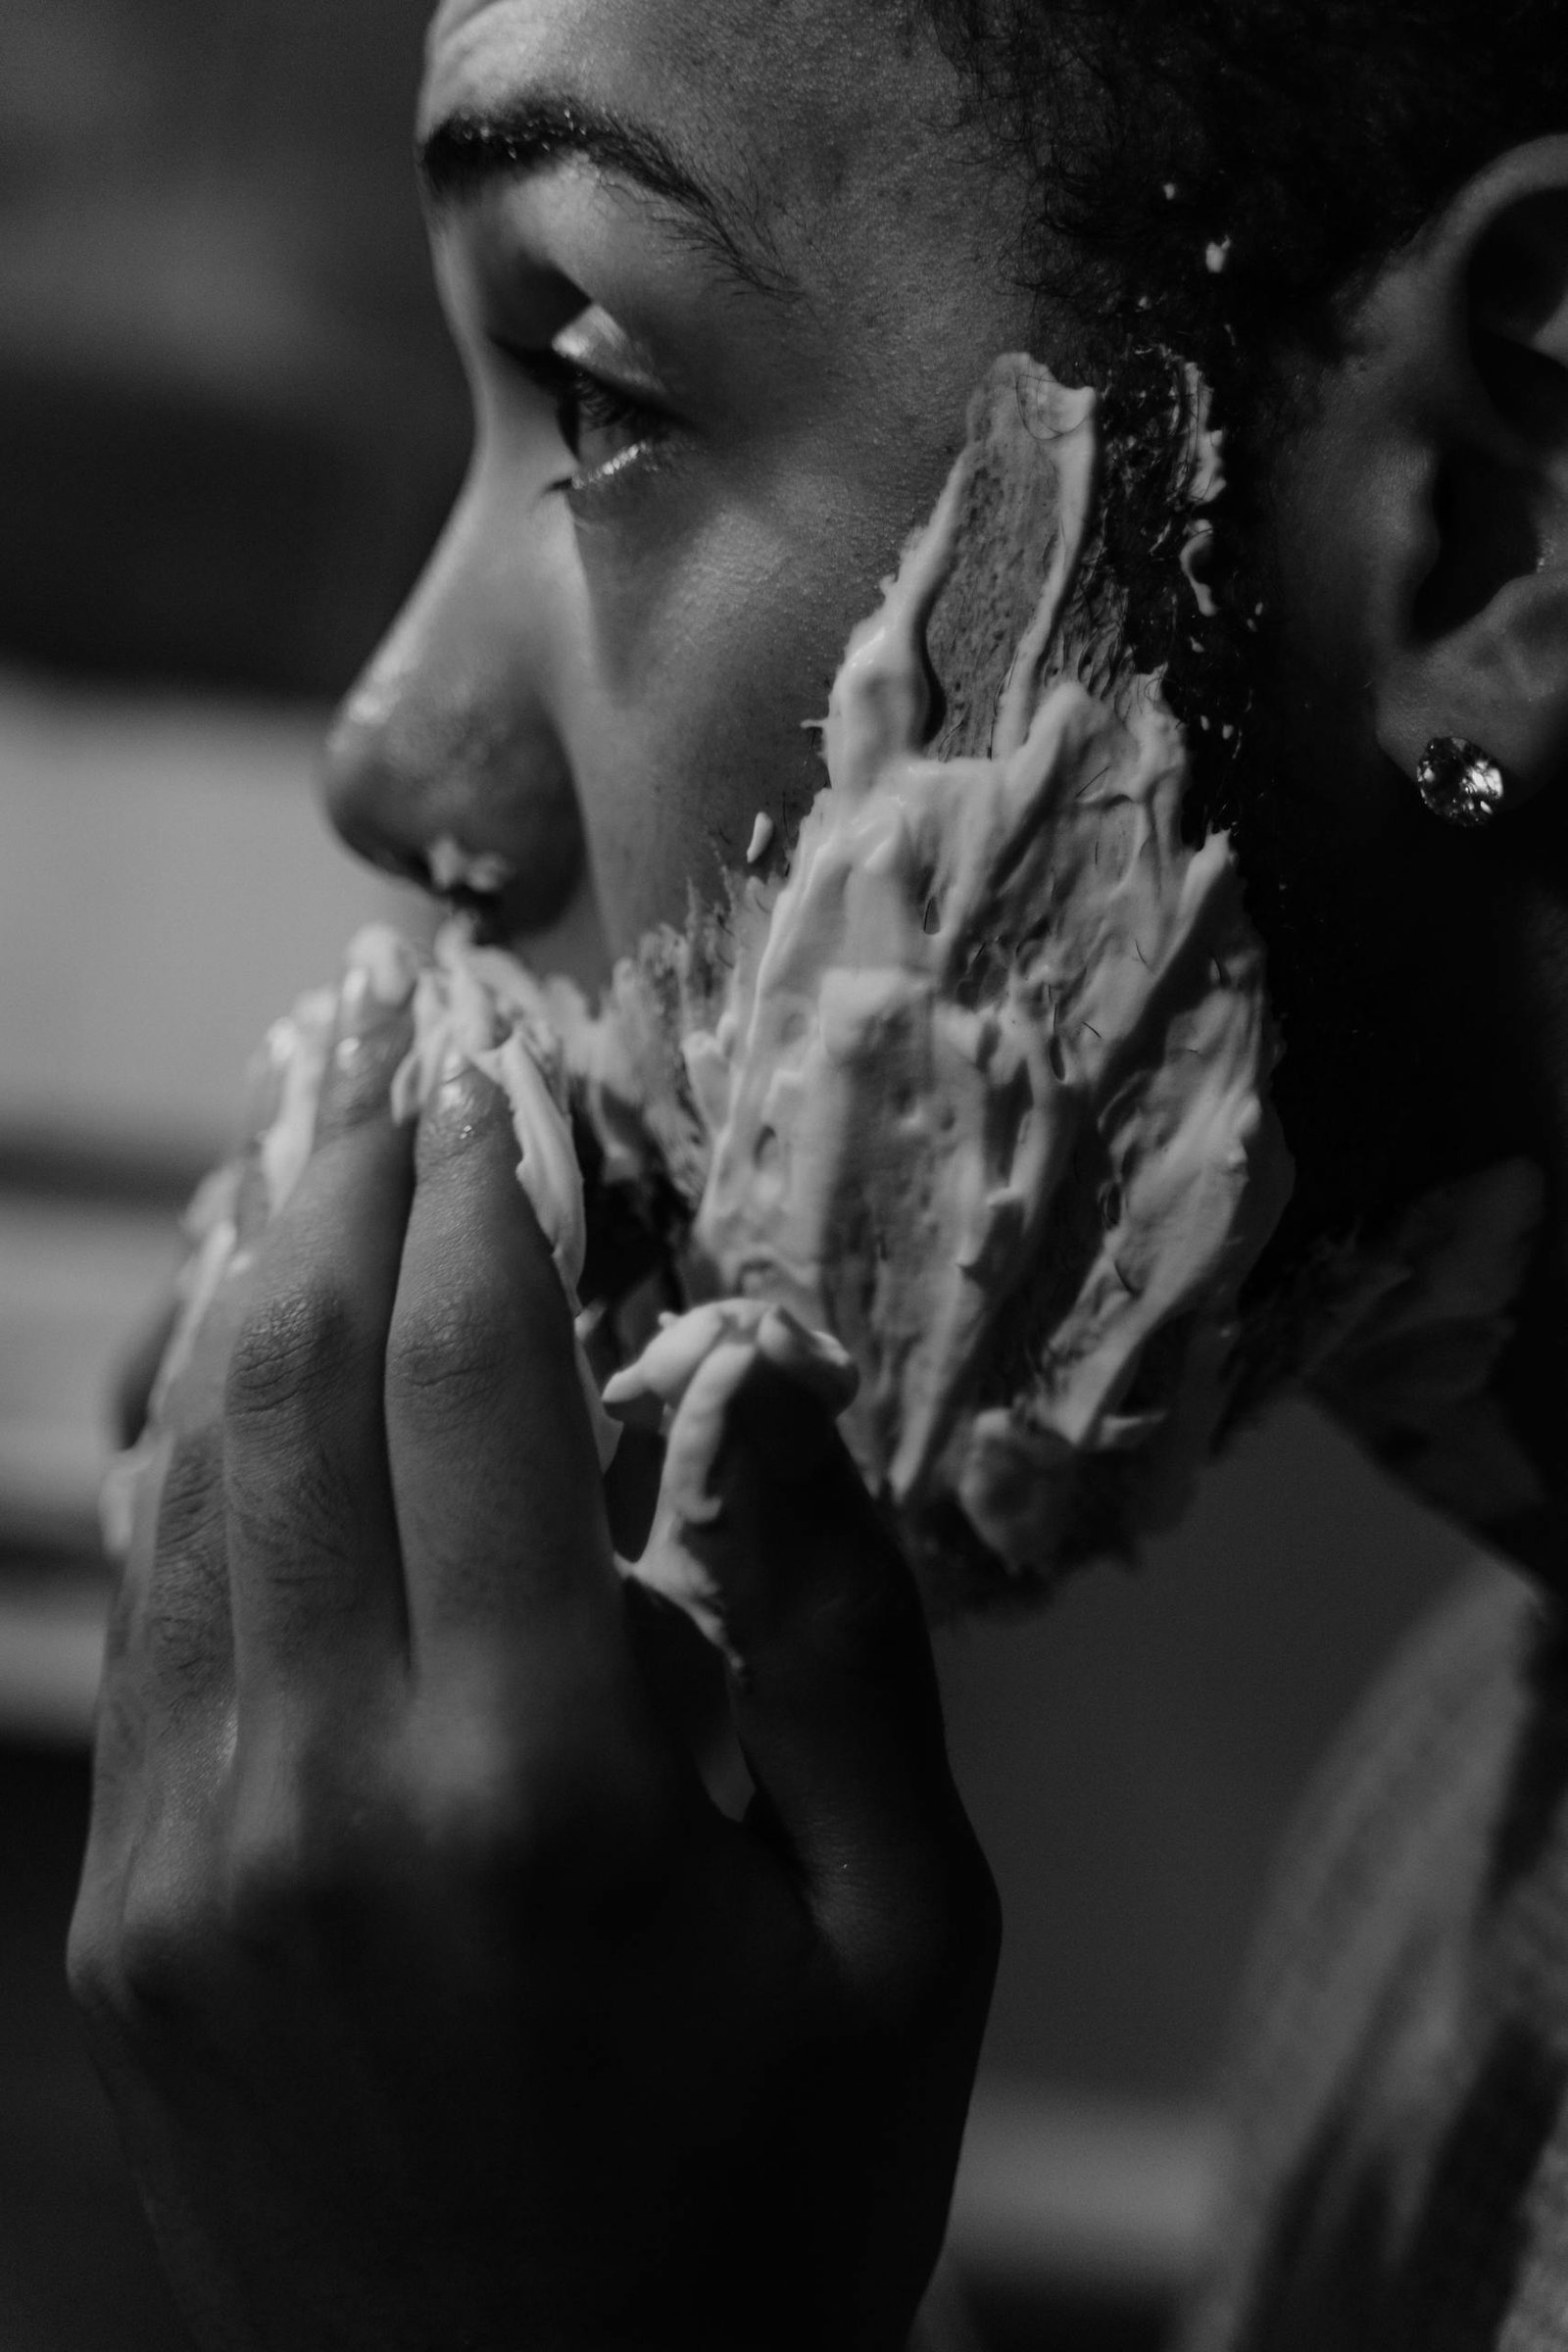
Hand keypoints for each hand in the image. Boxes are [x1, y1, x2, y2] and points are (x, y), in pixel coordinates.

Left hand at [70, 967, 999, 2351]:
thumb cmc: (771, 2212)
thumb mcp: (906, 1940)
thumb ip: (843, 1645)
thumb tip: (766, 1377)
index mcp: (540, 1793)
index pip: (475, 1392)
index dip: (483, 1208)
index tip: (498, 1096)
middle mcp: (322, 1802)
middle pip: (291, 1396)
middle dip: (339, 1209)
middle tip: (391, 1099)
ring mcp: (188, 1872)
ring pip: (183, 1496)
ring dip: (248, 1320)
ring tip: (309, 1204)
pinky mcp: (129, 1935)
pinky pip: (147, 1638)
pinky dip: (193, 1480)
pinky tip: (249, 1411)